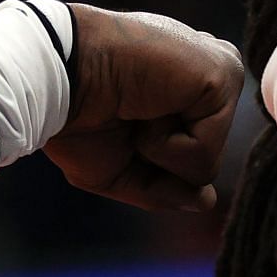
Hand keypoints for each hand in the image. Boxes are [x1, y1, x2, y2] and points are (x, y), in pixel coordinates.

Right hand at [44, 5, 244, 212]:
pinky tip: (145, 106)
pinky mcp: (223, 74)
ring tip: (134, 107)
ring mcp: (220, 73)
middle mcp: (207, 80)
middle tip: (124, 116)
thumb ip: (164, 191)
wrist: (53, 79)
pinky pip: (205, 153)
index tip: (119, 122)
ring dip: (158, 152)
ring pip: (207, 165)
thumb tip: (208, 202)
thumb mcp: (117, 171)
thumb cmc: (75, 118)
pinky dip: (166, 146)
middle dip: (157, 162)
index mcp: (186, 93)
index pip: (193, 159)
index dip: (152, 164)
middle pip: (204, 167)